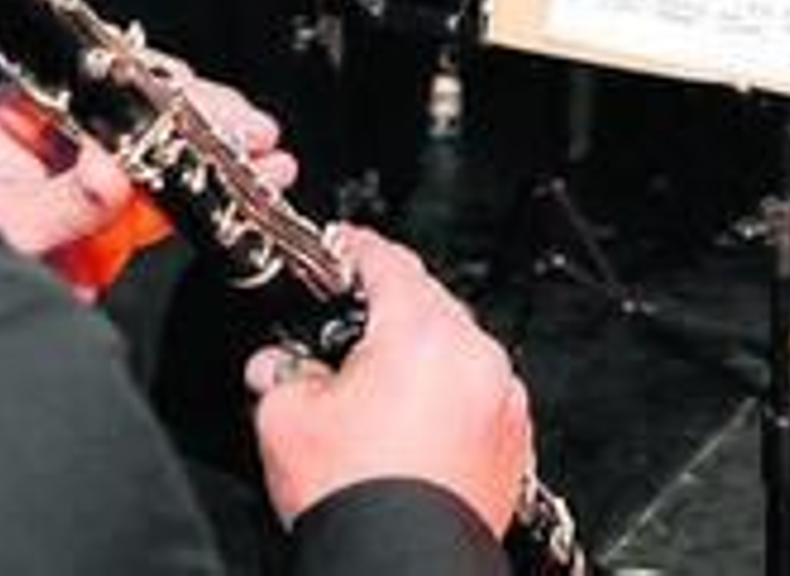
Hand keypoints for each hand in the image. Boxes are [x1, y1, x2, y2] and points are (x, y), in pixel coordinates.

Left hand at [0, 72, 296, 287]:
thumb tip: (114, 172)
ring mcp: (87, 175)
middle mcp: (61, 135)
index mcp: (25, 112)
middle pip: (146, 113)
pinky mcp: (107, 218)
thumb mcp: (3, 225)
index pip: (106, 87)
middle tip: (251, 131)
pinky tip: (242, 188)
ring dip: (217, 156)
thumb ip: (62, 200)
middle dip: (205, 120)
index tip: (206, 106)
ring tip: (264, 158)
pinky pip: (163, 200)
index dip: (163, 92)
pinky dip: (205, 196)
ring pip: (164, 152)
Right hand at [245, 227, 530, 538]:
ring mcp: (500, 397)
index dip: (356, 248)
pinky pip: (481, 390)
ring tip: (381, 385)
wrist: (403, 569)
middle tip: (350, 327)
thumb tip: (275, 366)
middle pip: (427, 301)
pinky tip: (417, 423)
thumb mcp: (287, 421)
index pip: (387, 260)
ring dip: (424, 352)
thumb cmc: (358, 500)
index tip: (342, 247)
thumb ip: (279, 372)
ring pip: (458, 346)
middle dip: (389, 307)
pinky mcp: (514, 437)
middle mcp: (472, 354)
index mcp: (419, 332)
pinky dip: (452, 393)